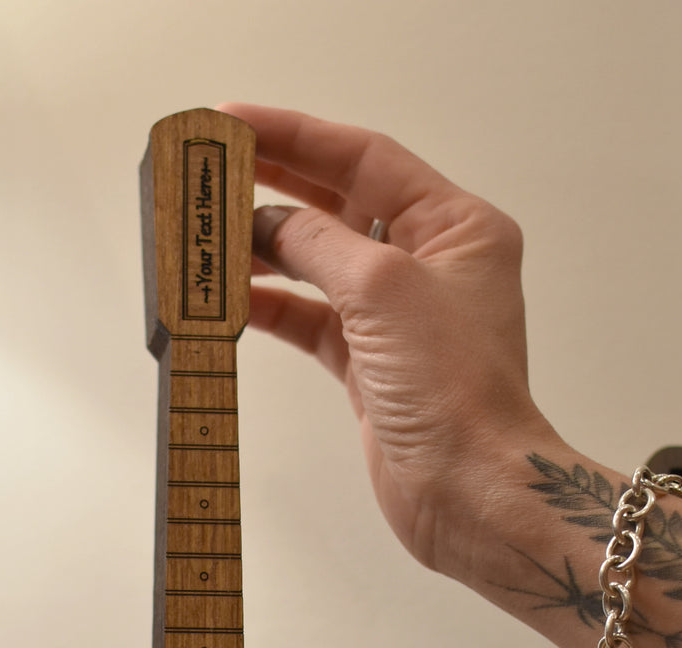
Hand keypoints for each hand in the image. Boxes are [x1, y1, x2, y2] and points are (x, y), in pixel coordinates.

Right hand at [218, 103, 557, 578]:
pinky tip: (232, 299)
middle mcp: (432, 266)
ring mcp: (401, 319)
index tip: (235, 123)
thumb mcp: (382, 290)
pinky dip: (273, 307)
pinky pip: (312, 321)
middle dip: (274, 188)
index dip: (296, 137)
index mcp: (457, 227)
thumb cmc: (458, 393)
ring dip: (265, 251)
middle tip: (212, 173)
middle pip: (339, 205)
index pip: (365, 158)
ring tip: (210, 235)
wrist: (471, 490)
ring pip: (319, 264)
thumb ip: (318, 242)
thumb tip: (268, 221)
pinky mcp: (374, 368)